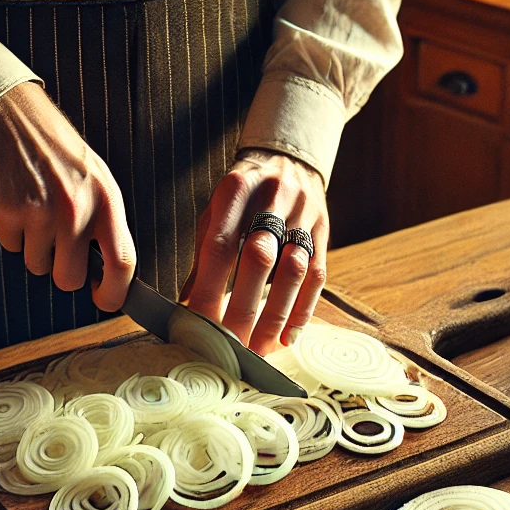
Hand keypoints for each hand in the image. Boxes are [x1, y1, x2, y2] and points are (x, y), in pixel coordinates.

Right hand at [0, 81, 134, 311]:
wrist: (13, 117)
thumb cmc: (58, 151)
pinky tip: (16, 202)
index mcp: (107, 202)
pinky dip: (11, 233)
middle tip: (57, 248)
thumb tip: (109, 271)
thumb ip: (105, 223)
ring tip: (35, 211)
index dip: (114, 292)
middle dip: (62, 272)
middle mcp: (76, 211)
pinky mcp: (8, 213)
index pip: (123, 263)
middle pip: (70, 278)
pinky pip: (11, 247)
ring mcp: (40, 214)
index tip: (104, 299)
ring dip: (34, 247)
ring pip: (37, 265)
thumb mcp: (97, 180)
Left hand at [183, 149, 328, 355]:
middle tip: (231, 346)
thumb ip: (203, 255)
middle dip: (244, 308)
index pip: (220, 246)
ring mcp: (303, 212)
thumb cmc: (243, 195)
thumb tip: (186, 305)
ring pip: (293, 270)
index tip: (199, 325)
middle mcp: (272, 197)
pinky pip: (317, 275)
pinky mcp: (323, 229)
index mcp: (235, 189)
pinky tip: (287, 337)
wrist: (288, 159)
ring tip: (259, 349)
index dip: (210, 289)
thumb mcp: (216, 212)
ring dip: (275, 316)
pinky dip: (302, 310)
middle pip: (259, 258)